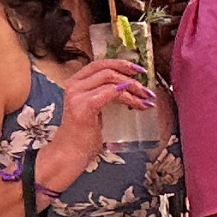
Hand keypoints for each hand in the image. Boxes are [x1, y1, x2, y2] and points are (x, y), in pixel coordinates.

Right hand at [31, 68, 142, 194]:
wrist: (70, 153)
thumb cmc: (84, 133)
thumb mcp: (95, 107)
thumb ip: (106, 94)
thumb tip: (131, 86)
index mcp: (76, 82)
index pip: (100, 64)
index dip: (121, 63)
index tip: (139, 70)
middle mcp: (74, 85)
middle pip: (107, 70)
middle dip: (131, 76)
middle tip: (146, 89)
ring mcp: (77, 96)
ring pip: (111, 81)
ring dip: (133, 89)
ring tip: (146, 99)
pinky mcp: (84, 107)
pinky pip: (109, 94)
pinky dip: (125, 95)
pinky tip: (137, 103)